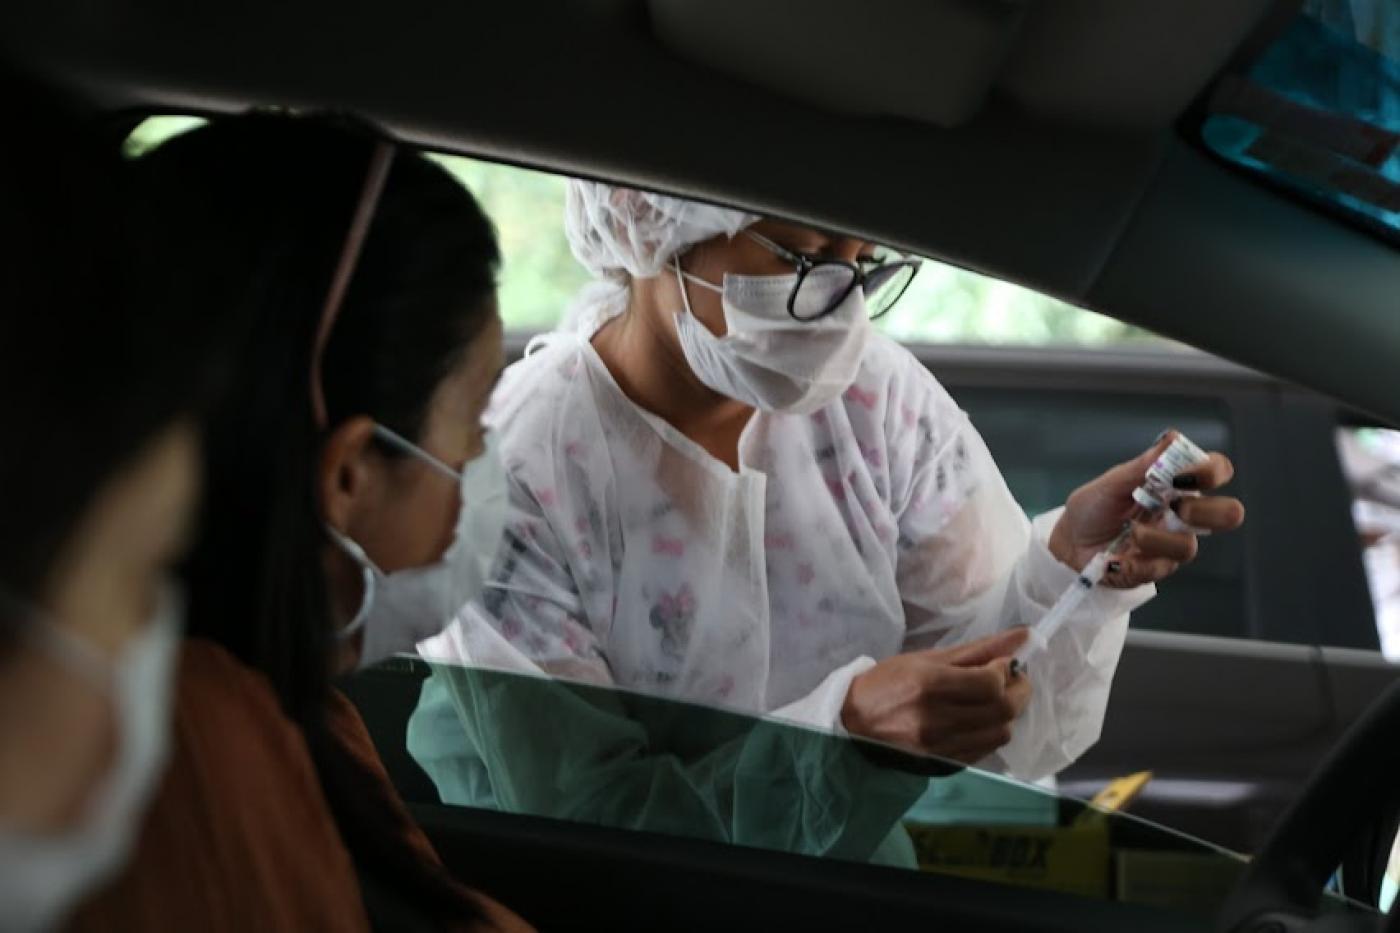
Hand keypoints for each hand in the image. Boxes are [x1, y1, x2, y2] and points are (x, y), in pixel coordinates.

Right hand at [841, 628, 1031, 763]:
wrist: (853, 723)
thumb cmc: (887, 683)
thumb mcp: (927, 659)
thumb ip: (977, 649)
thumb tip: (1021, 636)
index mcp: (929, 685)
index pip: (991, 684)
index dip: (1008, 671)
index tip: (1005, 663)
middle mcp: (935, 719)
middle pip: (1003, 710)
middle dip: (1019, 691)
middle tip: (1013, 679)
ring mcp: (940, 746)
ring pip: (1000, 733)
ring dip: (1007, 713)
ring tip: (995, 699)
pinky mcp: (943, 764)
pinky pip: (986, 750)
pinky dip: (992, 731)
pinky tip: (980, 718)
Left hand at [1047, 430, 1245, 587]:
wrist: (1069, 542)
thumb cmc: (1093, 508)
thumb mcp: (1112, 483)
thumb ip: (1143, 465)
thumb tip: (1173, 437)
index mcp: (1176, 486)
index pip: (1216, 472)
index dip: (1212, 471)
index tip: (1182, 475)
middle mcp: (1183, 515)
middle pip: (1228, 514)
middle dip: (1205, 511)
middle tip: (1175, 507)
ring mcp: (1172, 544)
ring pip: (1189, 547)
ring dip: (1155, 538)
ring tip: (1130, 532)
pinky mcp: (1156, 569)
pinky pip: (1158, 569)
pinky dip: (1133, 562)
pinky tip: (1115, 557)